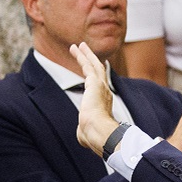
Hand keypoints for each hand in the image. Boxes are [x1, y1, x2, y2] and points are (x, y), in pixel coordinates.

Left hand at [69, 41, 117, 155]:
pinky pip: (87, 65)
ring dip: (86, 54)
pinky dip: (82, 56)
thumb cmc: (93, 136)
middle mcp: (105, 92)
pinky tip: (76, 48)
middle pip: (99, 71)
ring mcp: (101, 86)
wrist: (99, 131)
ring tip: (79, 45)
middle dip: (92, 60)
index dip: (96, 76)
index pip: (100, 86)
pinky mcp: (94, 82)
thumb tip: (82, 135)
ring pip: (94, 65)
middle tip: (85, 50)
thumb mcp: (87, 132)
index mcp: (104, 103)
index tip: (92, 69)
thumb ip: (84, 129)